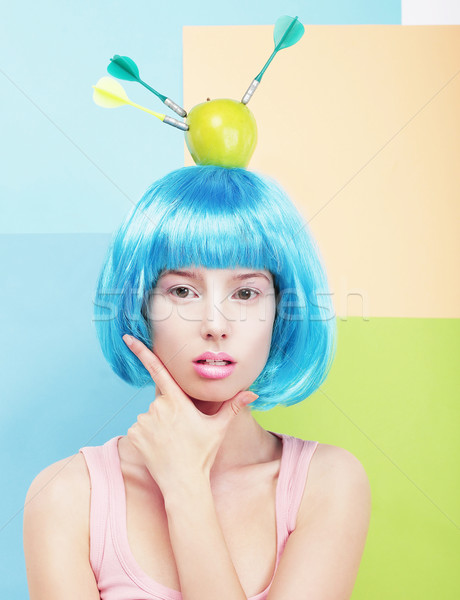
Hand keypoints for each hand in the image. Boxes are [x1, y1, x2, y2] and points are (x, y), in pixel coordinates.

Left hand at [122, 335, 257, 491]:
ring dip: (158, 424)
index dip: (142, 352)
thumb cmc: (202, 454)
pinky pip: (139, 429)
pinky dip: (147, 436)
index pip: (158, 370)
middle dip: (169, 411)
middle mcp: (157, 407)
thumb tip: (253, 393)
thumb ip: (234, 406)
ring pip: (150, 415)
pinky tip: (158, 448)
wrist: (183, 483)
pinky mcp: (133, 434)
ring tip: (171, 442)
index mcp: (177, 400)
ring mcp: (143, 421)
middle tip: (181, 432)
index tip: (127, 338)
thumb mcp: (219, 428)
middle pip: (161, 401)